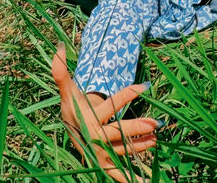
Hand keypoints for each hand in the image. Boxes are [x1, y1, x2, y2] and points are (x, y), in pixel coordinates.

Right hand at [52, 42, 158, 181]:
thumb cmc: (72, 108)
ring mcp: (100, 153)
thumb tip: (59, 47)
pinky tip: (145, 181)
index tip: (146, 85)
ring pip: (123, 150)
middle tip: (157, 123)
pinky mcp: (104, 164)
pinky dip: (129, 178)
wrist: (68, 133)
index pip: (112, 103)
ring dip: (140, 146)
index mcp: (89, 118)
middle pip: (120, 132)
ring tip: (156, 139)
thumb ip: (62, 71)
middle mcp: (95, 137)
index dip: (129, 93)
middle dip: (138, 127)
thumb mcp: (67, 91)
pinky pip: (118, 173)